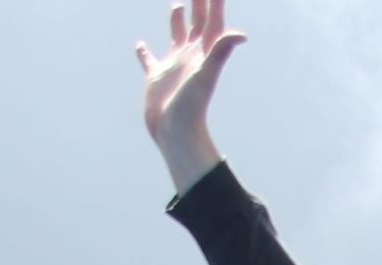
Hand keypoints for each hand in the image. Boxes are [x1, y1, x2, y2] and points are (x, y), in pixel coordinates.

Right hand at [137, 0, 244, 196]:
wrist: (176, 134)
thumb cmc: (192, 107)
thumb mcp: (206, 74)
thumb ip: (221, 52)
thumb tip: (241, 35)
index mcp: (204, 52)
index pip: (212, 19)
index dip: (214, 1)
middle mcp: (190, 55)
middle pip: (197, 21)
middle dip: (198, 2)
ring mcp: (173, 66)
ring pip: (176, 36)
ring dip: (177, 20)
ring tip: (178, 6)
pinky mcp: (157, 77)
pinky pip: (150, 60)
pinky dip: (144, 52)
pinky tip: (140, 45)